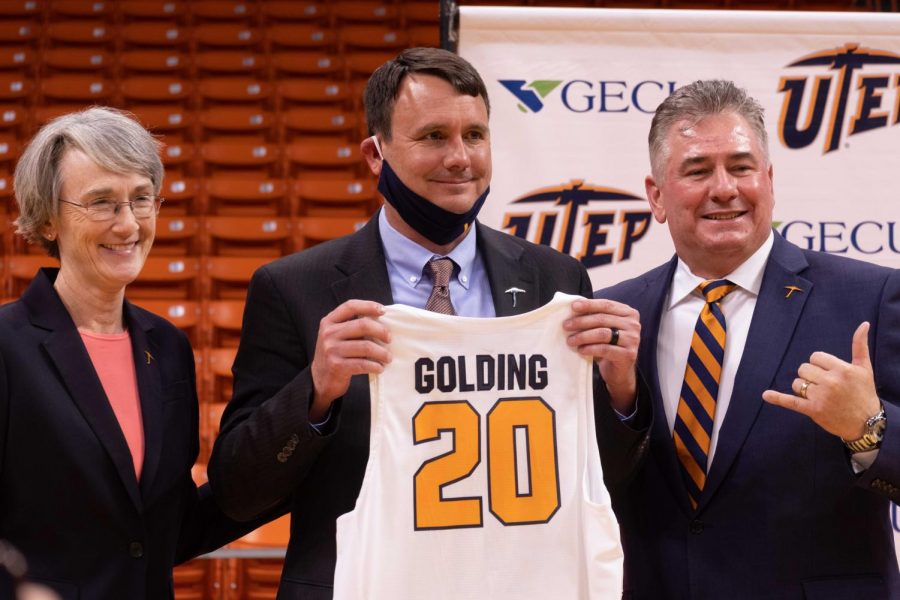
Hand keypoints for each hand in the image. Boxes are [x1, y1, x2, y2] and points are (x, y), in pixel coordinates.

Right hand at [310, 300, 390, 420]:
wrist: (320, 379)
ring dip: (382, 352)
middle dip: (381, 331)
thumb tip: (381, 321)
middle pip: (362, 325)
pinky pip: (362, 364)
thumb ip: (352, 326)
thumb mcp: (337, 336)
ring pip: (366, 346)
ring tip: (388, 357)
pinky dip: (375, 366)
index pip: (350, 306)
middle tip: (389, 338)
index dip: (368, 306)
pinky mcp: (337, 366)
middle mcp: (328, 333)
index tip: (383, 310)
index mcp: (329, 322)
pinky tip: (380, 367)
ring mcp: (331, 350)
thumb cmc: (336, 354)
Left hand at [564, 298, 639, 412]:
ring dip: (583, 336)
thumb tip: (573, 308)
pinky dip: (590, 348)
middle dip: (582, 321)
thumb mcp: (604, 327)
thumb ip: (595, 316)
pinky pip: (605, 349)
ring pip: (603, 334)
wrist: (619, 369)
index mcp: (628, 312)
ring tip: (570, 340)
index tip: (572, 306)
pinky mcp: (629, 354)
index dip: (589, 305)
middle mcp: (633, 324)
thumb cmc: (609, 344)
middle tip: (566, 326)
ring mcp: (633, 339)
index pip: (606, 305)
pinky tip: (580, 350)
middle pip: (603, 319)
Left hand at [762, 322, 880, 439]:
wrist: (867, 422)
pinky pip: (791, 401)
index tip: (829, 373)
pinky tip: (766, 395)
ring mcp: (821, 396)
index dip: (819, 364)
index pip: (815, 357)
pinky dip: (777, 398)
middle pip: (804, 368)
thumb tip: (863, 323)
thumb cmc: (864, 393)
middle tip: (825, 385)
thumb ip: (860, 345)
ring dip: (803, 387)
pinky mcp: (813, 410)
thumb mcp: (864, 368)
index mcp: (842, 369)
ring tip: (819, 395)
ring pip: (796, 383)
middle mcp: (831, 382)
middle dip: (810, 375)